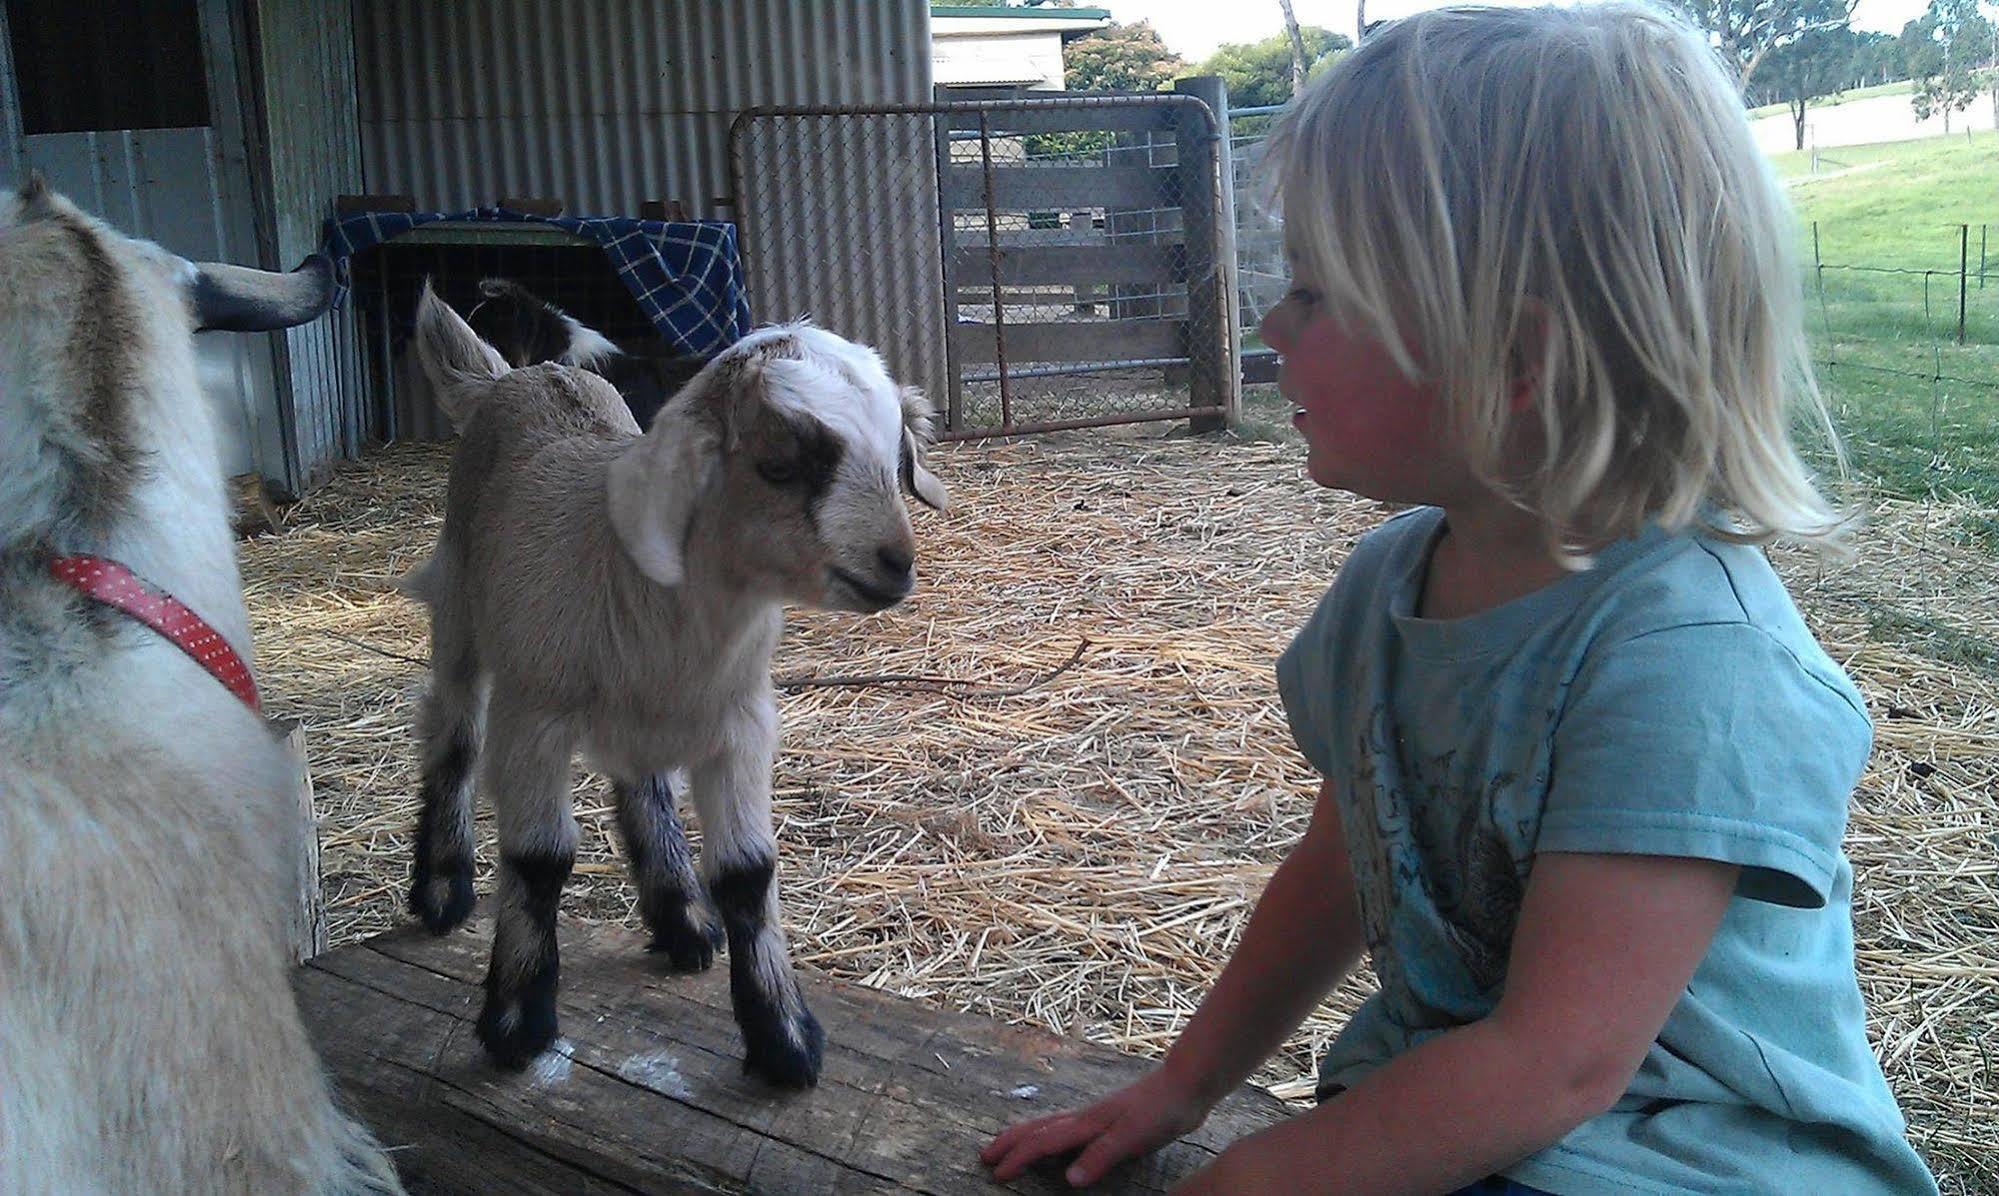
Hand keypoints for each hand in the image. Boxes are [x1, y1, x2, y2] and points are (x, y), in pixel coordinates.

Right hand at [981, 1066, 1212, 1187]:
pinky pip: (1065, 1128)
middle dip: (1010, 1143)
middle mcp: (1084, 1118)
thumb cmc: (1161, 1109)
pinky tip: (1054, 1139)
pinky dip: (1047, 1134)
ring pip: (1048, 1126)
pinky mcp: (1106, 1119)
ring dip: (1024, 1137)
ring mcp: (1094, 1117)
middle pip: (1037, 1129)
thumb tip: (1068, 1179)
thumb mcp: (1132, 1136)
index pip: (1042, 1142)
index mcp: (1086, 1124)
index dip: (1019, 1158)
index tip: (997, 1174)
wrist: (1185, 1084)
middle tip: (986, 1156)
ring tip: (1008, 1145)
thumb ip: (1101, 1156)